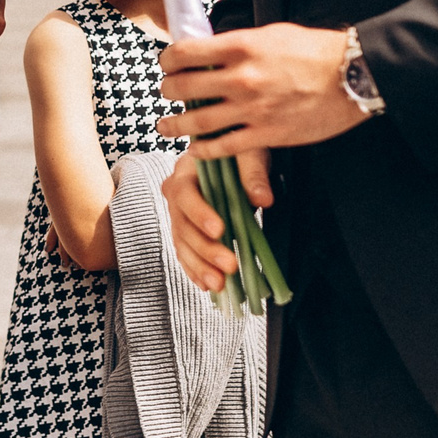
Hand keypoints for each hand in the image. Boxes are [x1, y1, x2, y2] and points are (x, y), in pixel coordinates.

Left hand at [154, 23, 366, 154]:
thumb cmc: (316, 51)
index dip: (168, 59)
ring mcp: (252, 109)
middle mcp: (241, 78)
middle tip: (166, 92)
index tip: (167, 64)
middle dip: (167, 90)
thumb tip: (211, 51)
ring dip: (174, 125)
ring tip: (165, 126)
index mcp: (241, 46)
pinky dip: (203, 150)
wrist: (354, 76)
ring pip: (195, 122)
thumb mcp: (271, 34)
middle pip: (182, 87)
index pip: (185, 53)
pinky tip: (196, 149)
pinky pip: (222, 147)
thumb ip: (238, 45)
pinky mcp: (266, 135)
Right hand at [164, 148, 273, 292]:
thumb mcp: (249, 152)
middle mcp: (174, 194)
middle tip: (230, 264)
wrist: (231, 159)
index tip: (220, 230)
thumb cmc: (238, 151)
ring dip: (200, 266)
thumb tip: (263, 198)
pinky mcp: (187, 232)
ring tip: (220, 284)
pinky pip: (186, 254)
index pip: (184, 193)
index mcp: (184, 171)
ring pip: (183, 244)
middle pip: (183, 226)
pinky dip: (196, 271)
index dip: (199, 213)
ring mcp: (178, 216)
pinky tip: (208, 286)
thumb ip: (253, 173)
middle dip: (205, 249)